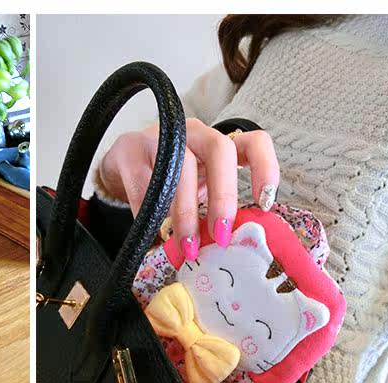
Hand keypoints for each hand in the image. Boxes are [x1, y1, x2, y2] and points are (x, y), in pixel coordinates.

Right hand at [98, 118, 278, 259]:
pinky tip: (152, 231)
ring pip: (180, 168)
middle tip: (219, 235)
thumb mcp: (196, 187)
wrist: (122, 164)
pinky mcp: (129, 149)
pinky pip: (144, 185)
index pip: (253, 141)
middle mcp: (192, 132)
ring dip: (185, 212)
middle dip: (222, 196)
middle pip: (219, 149)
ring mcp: (160, 136)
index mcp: (216, 142)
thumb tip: (225, 246)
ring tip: (185, 244)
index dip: (265, 168)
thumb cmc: (168, 178)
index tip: (264, 204)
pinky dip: (150, 213)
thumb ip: (212, 207)